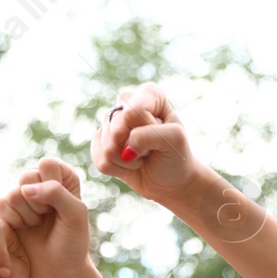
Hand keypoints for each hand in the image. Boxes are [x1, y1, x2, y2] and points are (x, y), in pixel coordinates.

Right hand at [0, 159, 90, 277]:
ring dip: (26, 216)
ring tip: (37, 226)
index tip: (60, 207)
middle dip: (37, 204)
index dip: (52, 188)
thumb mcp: (75, 215)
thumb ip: (56, 192)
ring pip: (12, 194)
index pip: (47, 165)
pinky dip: (12, 221)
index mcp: (62, 177)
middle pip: (27, 177)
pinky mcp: (6, 211)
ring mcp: (22, 197)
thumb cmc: (72, 243)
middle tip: (47, 219)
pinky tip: (23, 231)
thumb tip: (25, 189)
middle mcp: (41, 183)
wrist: (57, 271)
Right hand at [91, 85, 202, 203]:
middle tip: (152, 149)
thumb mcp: (175, 141)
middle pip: (117, 127)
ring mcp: (112, 124)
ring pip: (107, 146)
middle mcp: (127, 104)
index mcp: (149, 95)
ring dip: (128, 161)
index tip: (161, 133)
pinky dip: (118, 170)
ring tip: (142, 158)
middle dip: (136, 146)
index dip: (146, 127)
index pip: (135, 109)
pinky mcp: (101, 144)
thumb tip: (119, 139)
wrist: (170, 182)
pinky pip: (100, 161)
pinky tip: (129, 166)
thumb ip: (150, 134)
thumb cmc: (176, 156)